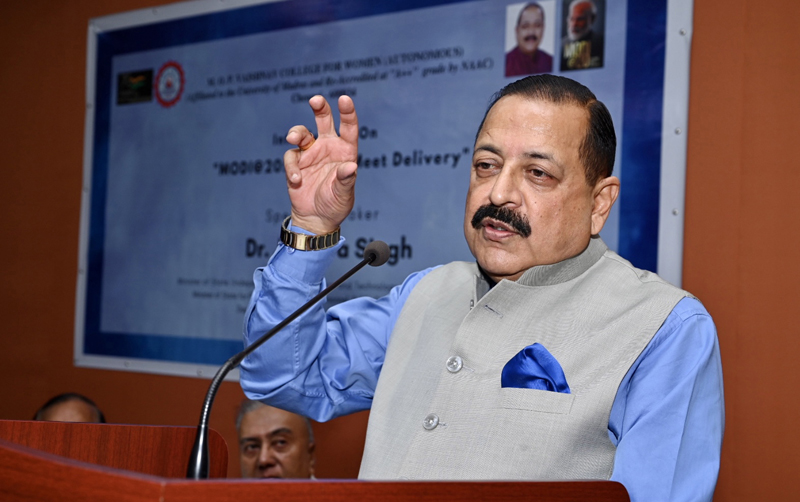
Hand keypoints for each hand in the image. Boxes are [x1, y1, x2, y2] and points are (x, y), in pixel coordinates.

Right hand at [283, 95, 357, 234]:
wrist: (316, 218)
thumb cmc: (335, 204)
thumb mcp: (344, 194)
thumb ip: (346, 180)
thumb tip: (351, 167)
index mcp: (345, 151)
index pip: (348, 128)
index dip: (347, 113)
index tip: (344, 99)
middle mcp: (328, 148)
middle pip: (323, 120)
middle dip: (320, 107)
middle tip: (315, 100)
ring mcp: (311, 154)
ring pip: (302, 133)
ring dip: (296, 132)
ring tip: (293, 138)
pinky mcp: (296, 163)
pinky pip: (291, 157)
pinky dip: (291, 166)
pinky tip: (296, 180)